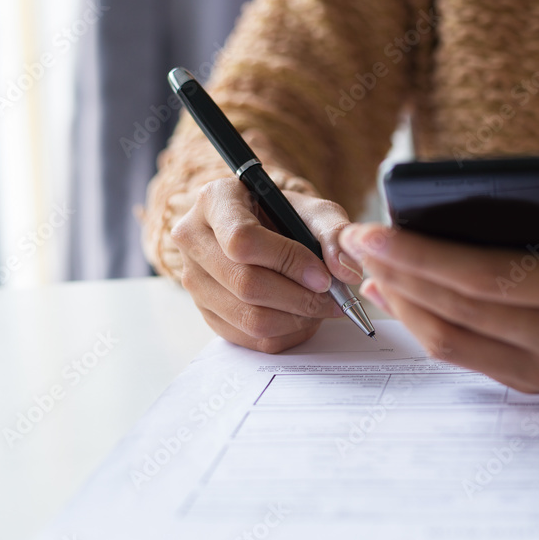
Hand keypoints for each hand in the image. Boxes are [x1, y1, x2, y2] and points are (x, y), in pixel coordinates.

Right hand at [171, 177, 363, 352]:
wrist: (263, 229)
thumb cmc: (286, 215)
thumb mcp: (314, 210)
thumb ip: (335, 233)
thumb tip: (345, 272)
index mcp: (215, 200)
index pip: (242, 240)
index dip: (287, 261)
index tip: (322, 275)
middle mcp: (193, 239)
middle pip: (245, 284)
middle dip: (299, 298)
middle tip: (332, 300)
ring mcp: (194, 279)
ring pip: (248, 318)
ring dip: (295, 320)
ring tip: (320, 308)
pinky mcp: (205, 312)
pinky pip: (248, 339)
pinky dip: (285, 334)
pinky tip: (303, 318)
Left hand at [339, 168, 538, 392]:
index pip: (488, 279)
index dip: (425, 258)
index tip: (375, 231)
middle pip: (459, 313)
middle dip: (399, 276)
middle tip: (355, 240)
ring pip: (453, 344)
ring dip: (403, 306)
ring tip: (368, 266)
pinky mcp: (535, 386)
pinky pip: (466, 359)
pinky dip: (424, 328)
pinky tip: (398, 297)